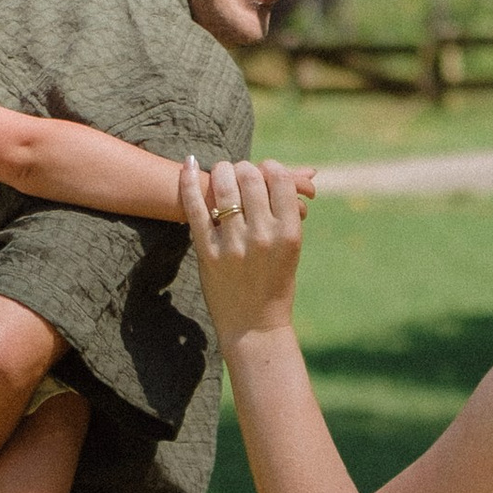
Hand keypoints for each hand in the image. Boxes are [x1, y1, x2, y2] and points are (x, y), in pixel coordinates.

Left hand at [181, 155, 305, 342]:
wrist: (255, 327)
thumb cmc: (276, 285)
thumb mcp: (291, 249)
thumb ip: (288, 213)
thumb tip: (303, 174)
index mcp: (288, 233)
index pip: (280, 179)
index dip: (271, 167)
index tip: (265, 171)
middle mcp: (263, 236)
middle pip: (251, 177)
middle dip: (245, 168)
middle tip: (240, 173)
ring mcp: (234, 244)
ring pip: (224, 187)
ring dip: (222, 171)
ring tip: (222, 173)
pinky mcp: (208, 253)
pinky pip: (195, 209)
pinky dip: (189, 182)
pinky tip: (189, 165)